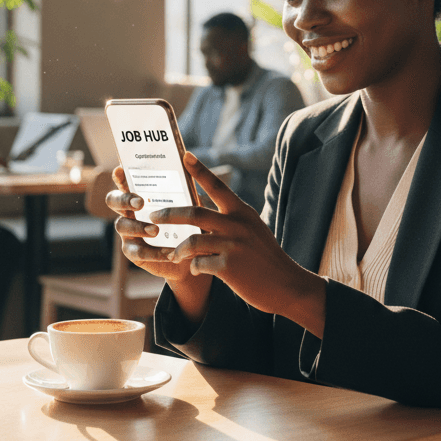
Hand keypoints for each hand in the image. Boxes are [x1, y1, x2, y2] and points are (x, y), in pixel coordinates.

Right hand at [105, 163, 211, 287]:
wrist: (196, 254)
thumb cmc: (192, 223)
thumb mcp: (192, 206)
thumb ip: (187, 190)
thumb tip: (189, 162)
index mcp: (141, 194)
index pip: (125, 181)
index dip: (120, 176)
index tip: (121, 170)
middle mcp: (129, 211)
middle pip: (113, 200)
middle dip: (124, 199)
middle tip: (140, 202)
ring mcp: (128, 232)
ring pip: (121, 225)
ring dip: (138, 226)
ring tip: (156, 230)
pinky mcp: (134, 252)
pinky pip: (137, 252)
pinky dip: (154, 252)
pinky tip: (169, 253)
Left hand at [155, 154, 325, 335]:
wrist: (287, 285)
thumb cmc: (266, 258)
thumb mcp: (253, 231)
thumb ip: (232, 221)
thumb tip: (205, 215)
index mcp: (243, 213)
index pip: (218, 186)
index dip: (200, 171)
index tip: (185, 155)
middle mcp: (238, 225)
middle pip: (194, 213)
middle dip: (169, 214)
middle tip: (154, 215)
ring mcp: (233, 246)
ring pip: (192, 241)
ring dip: (178, 249)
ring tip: (173, 254)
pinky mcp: (229, 268)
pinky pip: (198, 264)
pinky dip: (193, 267)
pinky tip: (197, 271)